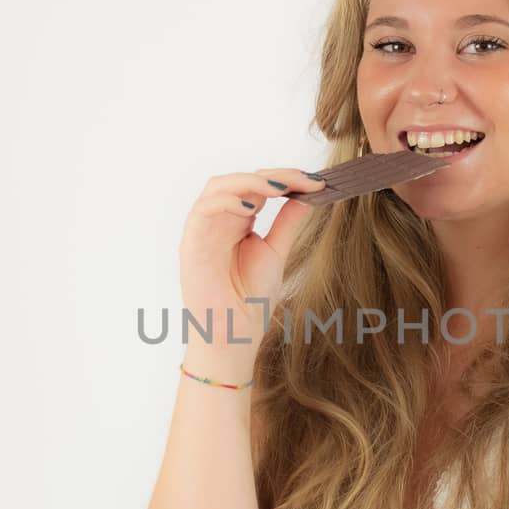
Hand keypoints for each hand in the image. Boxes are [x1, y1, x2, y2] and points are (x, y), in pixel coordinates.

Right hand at [178, 168, 326, 360]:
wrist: (234, 332)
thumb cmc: (250, 299)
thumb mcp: (276, 252)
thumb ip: (287, 223)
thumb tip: (307, 196)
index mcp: (238, 220)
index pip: (259, 186)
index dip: (286, 179)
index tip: (317, 182)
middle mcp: (219, 219)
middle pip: (241, 180)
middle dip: (274, 175)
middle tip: (305, 180)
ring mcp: (204, 228)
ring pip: (219, 186)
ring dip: (250, 181)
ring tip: (280, 188)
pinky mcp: (191, 241)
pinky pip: (204, 209)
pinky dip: (227, 200)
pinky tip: (252, 206)